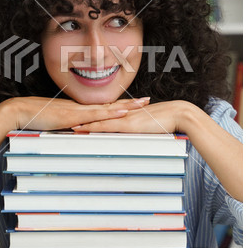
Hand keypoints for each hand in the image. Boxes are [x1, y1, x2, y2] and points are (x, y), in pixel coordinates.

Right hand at [2, 96, 150, 130]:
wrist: (21, 112)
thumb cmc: (36, 119)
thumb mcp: (57, 126)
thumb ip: (69, 130)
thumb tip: (77, 137)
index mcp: (81, 110)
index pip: (105, 108)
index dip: (120, 106)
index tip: (135, 105)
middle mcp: (83, 108)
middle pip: (111, 105)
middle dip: (131, 103)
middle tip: (148, 100)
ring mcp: (79, 110)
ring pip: (108, 107)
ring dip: (126, 105)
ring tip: (143, 104)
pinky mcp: (73, 115)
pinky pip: (95, 115)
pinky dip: (110, 113)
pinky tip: (122, 112)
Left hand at [71, 100, 187, 132]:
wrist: (178, 114)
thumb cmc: (168, 120)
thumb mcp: (151, 125)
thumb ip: (142, 128)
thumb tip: (138, 134)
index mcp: (128, 113)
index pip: (106, 115)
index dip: (92, 117)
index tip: (80, 120)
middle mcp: (123, 114)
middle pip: (99, 116)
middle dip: (83, 119)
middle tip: (67, 121)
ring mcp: (124, 118)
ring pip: (99, 120)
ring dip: (83, 122)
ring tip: (68, 125)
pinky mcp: (128, 125)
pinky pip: (107, 126)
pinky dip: (94, 128)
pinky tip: (83, 130)